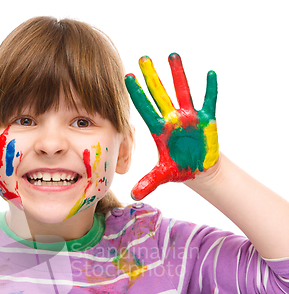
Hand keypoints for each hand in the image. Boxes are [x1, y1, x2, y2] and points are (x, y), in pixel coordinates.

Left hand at [125, 53, 217, 199]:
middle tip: (143, 58)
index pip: (145, 109)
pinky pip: (208, 101)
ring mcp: (189, 117)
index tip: (126, 78)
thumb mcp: (163, 176)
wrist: (198, 170)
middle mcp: (172, 120)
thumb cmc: (179, 169)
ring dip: (178, 74)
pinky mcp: (206, 119)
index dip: (137, 95)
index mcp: (159, 131)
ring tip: (172, 54)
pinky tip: (209, 73)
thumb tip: (133, 196)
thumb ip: (148, 183)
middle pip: (160, 95)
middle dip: (152, 77)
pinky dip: (210, 89)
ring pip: (182, 91)